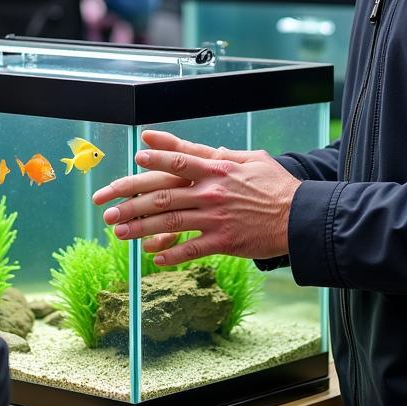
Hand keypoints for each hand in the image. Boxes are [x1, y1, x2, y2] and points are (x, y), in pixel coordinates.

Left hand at [91, 129, 301, 265]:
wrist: (300, 217)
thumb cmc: (276, 186)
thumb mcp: (250, 159)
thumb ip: (222, 154)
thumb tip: (203, 148)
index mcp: (217, 167)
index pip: (179, 157)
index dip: (155, 156)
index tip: (134, 157)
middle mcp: (211, 190)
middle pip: (162, 191)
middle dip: (129, 197)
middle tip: (106, 203)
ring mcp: (215, 217)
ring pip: (168, 220)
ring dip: (139, 226)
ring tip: (117, 230)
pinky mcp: (223, 241)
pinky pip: (190, 248)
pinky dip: (170, 253)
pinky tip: (152, 257)